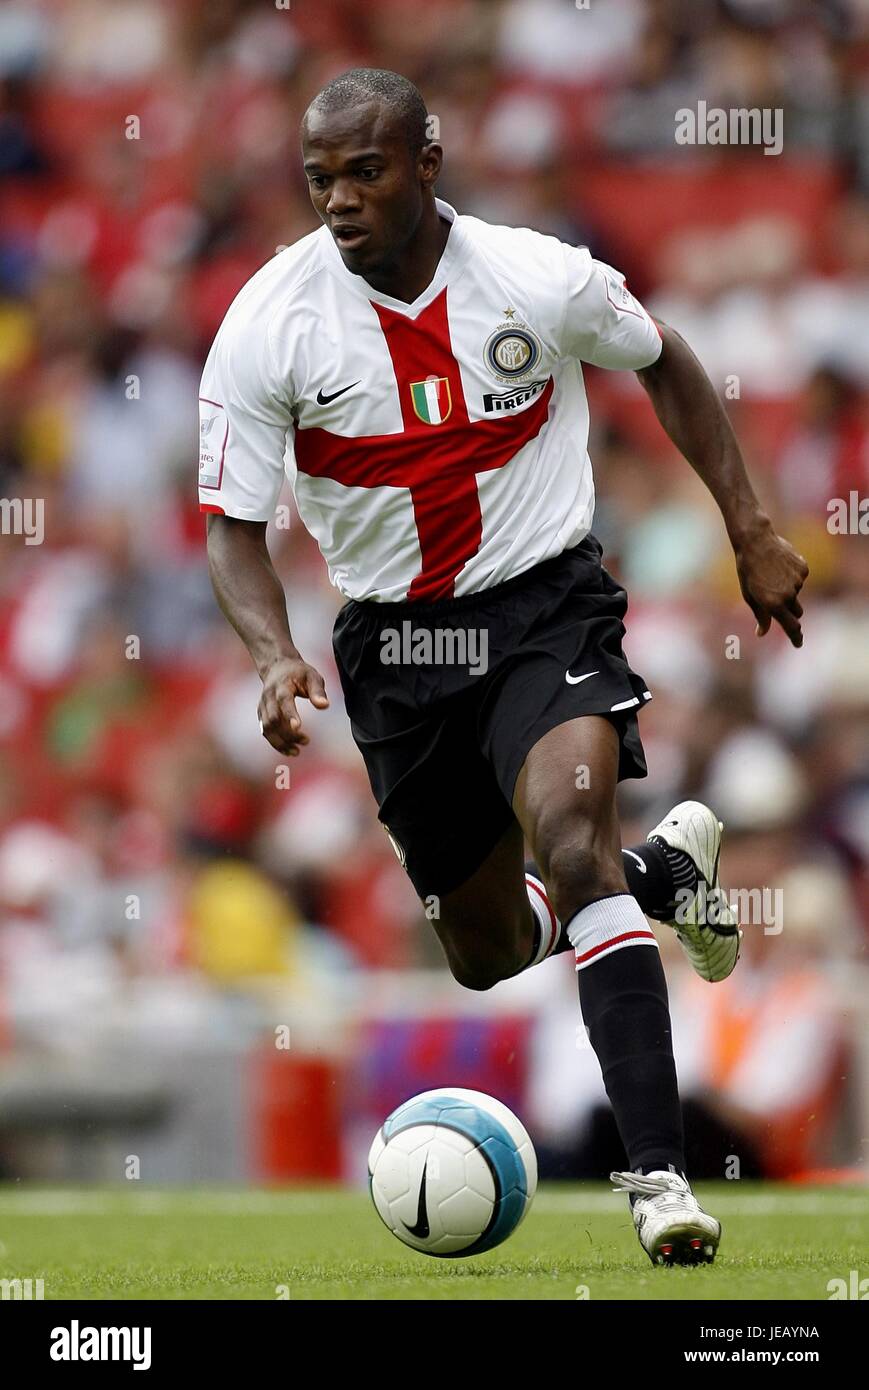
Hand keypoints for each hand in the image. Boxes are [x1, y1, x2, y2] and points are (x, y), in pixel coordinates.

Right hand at [258, 655, 328, 755]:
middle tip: (306, 741)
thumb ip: (318, 691)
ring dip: (280, 742)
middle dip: (288, 733)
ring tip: (297, 751)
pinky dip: (276, 743)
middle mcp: (268, 697)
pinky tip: (290, 750)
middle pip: (273, 719)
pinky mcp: (262, 714)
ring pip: (266, 728)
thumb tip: (324, 706)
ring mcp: (263, 706)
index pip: (283, 701)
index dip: (289, 715)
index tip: (298, 728)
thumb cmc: (299, 673)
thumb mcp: (312, 676)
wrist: (277, 666)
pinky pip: (266, 731)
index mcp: (281, 686)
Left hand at [734, 521, 808, 647]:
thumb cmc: (748, 570)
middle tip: (776, 599)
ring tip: (772, 574)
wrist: (755, 542)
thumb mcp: (749, 595)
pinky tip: (779, 564)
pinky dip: (792, 575)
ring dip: (788, 590)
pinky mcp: (803, 569)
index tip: (798, 644)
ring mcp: (797, 581)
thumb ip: (760, 615)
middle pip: (796, 612)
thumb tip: (762, 633)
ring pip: (797, 593)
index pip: (791, 627)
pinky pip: (800, 578)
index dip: (796, 637)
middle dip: (789, 611)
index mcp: (773, 604)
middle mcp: (788, 595)